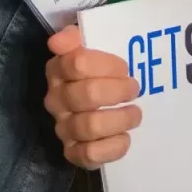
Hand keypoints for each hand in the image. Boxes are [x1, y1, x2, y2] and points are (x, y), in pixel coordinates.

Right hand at [44, 25, 141, 167]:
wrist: (104, 102)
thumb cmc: (101, 71)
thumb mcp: (93, 45)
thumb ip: (75, 36)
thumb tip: (58, 40)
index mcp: (59, 69)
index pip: (78, 63)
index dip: (108, 65)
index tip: (125, 67)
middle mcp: (56, 100)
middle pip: (87, 94)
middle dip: (118, 91)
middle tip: (135, 89)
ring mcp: (63, 128)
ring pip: (89, 126)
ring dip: (120, 119)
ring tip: (135, 114)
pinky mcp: (74, 152)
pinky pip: (89, 155)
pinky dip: (112, 148)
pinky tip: (125, 137)